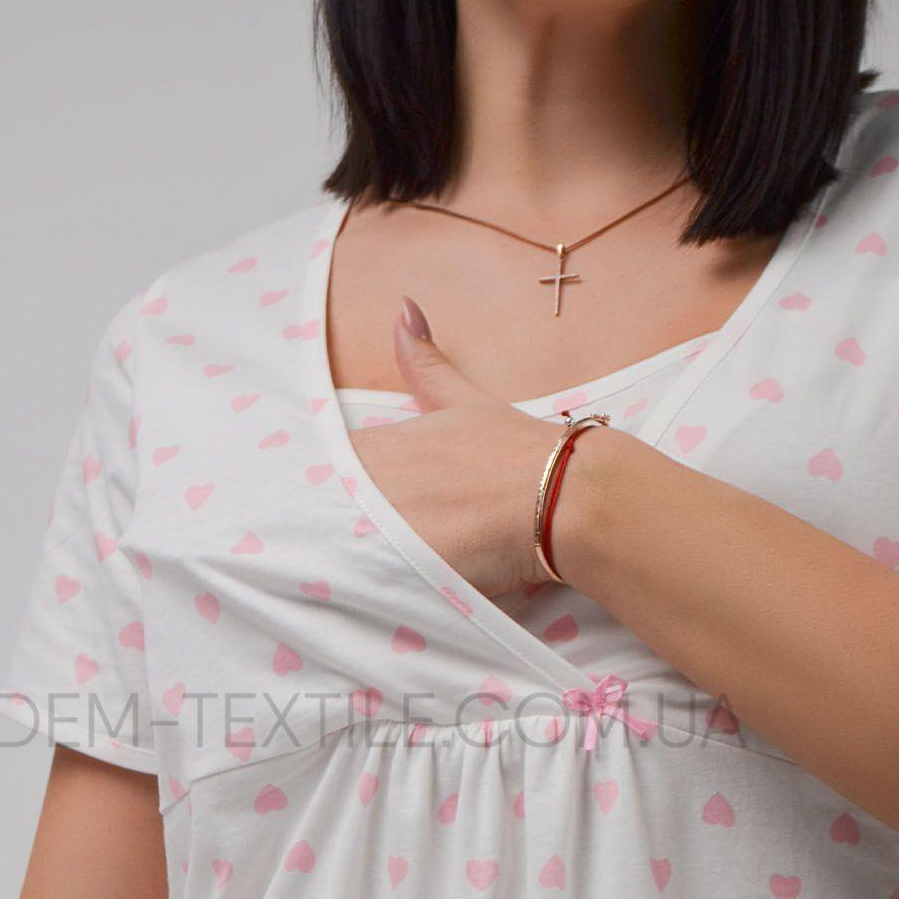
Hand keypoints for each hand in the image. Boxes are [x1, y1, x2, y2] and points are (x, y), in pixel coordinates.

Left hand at [346, 297, 570, 598]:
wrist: (566, 499)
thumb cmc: (520, 451)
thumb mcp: (465, 401)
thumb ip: (426, 364)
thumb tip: (403, 307)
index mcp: (379, 445)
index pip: (333, 472)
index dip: (345, 492)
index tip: (366, 506)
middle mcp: (372, 481)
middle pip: (332, 513)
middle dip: (344, 527)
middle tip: (370, 541)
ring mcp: (384, 525)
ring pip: (345, 547)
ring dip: (355, 556)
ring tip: (380, 570)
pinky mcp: (402, 568)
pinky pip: (369, 581)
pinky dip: (370, 586)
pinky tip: (385, 590)